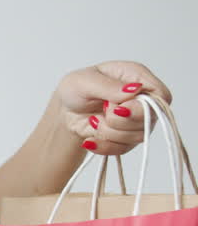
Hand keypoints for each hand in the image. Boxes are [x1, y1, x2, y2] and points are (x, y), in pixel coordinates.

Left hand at [54, 61, 172, 156]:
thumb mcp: (83, 81)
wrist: (65, 111)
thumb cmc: (76, 89)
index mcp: (137, 77)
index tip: (117, 108)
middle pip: (150, 119)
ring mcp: (137, 120)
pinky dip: (104, 145)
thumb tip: (134, 89)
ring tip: (94, 121)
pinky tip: (91, 139)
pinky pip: (123, 149)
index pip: (161, 95)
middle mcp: (142, 99)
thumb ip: (108, 86)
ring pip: (138, 136)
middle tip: (103, 111)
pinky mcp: (127, 137)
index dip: (143, 107)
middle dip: (121, 121)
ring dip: (110, 133)